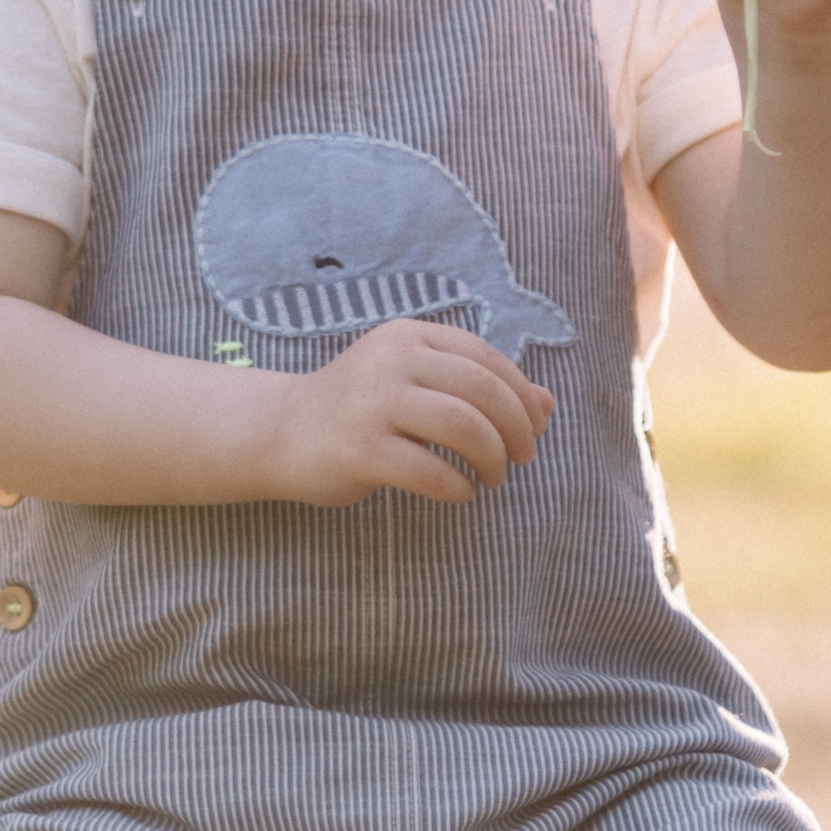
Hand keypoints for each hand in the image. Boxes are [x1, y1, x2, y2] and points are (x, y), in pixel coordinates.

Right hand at [262, 319, 554, 507]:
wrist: (283, 432)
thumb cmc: (362, 409)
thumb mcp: (418, 384)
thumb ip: (480, 388)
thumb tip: (548, 405)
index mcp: (409, 337)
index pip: (485, 359)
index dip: (521, 395)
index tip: (534, 428)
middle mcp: (392, 362)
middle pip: (481, 391)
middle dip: (515, 429)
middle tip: (522, 459)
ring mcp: (373, 405)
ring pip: (463, 428)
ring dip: (492, 459)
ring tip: (493, 479)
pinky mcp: (361, 451)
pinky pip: (431, 472)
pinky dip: (459, 488)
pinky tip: (461, 493)